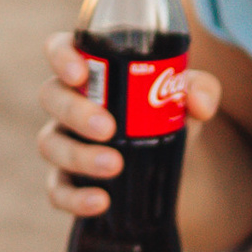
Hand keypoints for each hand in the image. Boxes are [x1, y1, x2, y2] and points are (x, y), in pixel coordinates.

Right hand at [37, 28, 219, 216]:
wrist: (170, 161)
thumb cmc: (167, 112)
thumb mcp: (187, 96)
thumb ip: (201, 89)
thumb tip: (199, 103)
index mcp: (91, 69)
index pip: (59, 49)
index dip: (61, 57)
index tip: (80, 73)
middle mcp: (68, 101)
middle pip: (51, 96)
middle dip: (76, 112)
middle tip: (108, 128)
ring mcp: (64, 140)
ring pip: (50, 143)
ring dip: (79, 156)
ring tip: (115, 166)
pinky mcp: (67, 179)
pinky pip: (57, 189)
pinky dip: (75, 198)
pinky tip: (101, 202)